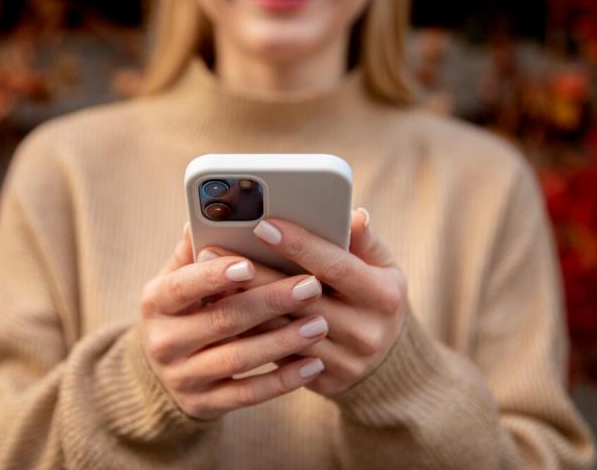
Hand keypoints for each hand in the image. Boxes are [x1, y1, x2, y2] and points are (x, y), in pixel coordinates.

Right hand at [139, 224, 328, 420]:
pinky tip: (313, 364)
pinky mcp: (203, 404)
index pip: (182, 285)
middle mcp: (163, 341)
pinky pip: (247, 394)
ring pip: (237, 359)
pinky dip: (282, 380)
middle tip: (311, 286)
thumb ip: (196, 248)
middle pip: (221, 320)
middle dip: (269, 302)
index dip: (213, 275)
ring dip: (282, 342)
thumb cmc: (186, 307)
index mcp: (156, 300)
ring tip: (319, 324)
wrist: (167, 371)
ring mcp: (182, 376)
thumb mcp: (180, 278)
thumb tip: (212, 210)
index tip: (249, 264)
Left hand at [201, 209, 408, 395]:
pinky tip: (224, 313)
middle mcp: (368, 332)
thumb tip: (353, 215)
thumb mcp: (382, 267)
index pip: (335, 266)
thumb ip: (365, 242)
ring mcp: (346, 362)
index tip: (262, 225)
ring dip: (243, 305)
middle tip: (213, 250)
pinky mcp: (326, 381)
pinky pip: (280, 356)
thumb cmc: (375, 298)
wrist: (387, 361)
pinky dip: (250, 334)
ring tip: (209, 281)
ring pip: (284, 331)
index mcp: (384, 296)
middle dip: (255, 273)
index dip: (299, 245)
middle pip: (300, 299)